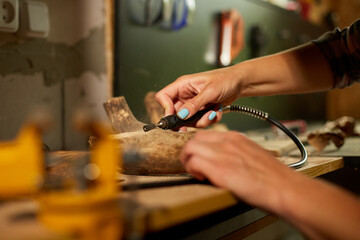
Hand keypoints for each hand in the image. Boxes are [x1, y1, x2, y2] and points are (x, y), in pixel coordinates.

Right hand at [156, 66, 242, 127]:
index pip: (163, 97)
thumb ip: (194, 104)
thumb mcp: (209, 92)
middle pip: (175, 113)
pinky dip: (209, 119)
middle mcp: (185, 95)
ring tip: (213, 112)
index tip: (175, 118)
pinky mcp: (200, 110)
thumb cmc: (225, 79)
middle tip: (196, 122)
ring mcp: (192, 104)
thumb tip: (181, 116)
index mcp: (182, 85)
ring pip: (188, 120)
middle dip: (187, 120)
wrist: (239, 83)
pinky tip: (217, 110)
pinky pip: (199, 121)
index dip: (165, 108)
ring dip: (202, 120)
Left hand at [180, 130, 297, 209]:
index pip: (206, 135)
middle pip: (194, 138)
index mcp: (235, 138)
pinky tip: (202, 178)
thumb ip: (236, 153)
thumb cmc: (273, 177)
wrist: (284, 187)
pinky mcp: (219, 168)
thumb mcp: (253, 155)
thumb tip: (224, 160)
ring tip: (196, 172)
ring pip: (190, 148)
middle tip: (193, 165)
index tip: (199, 156)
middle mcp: (227, 142)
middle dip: (189, 152)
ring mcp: (222, 153)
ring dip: (188, 161)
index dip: (198, 146)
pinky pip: (193, 162)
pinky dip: (192, 170)